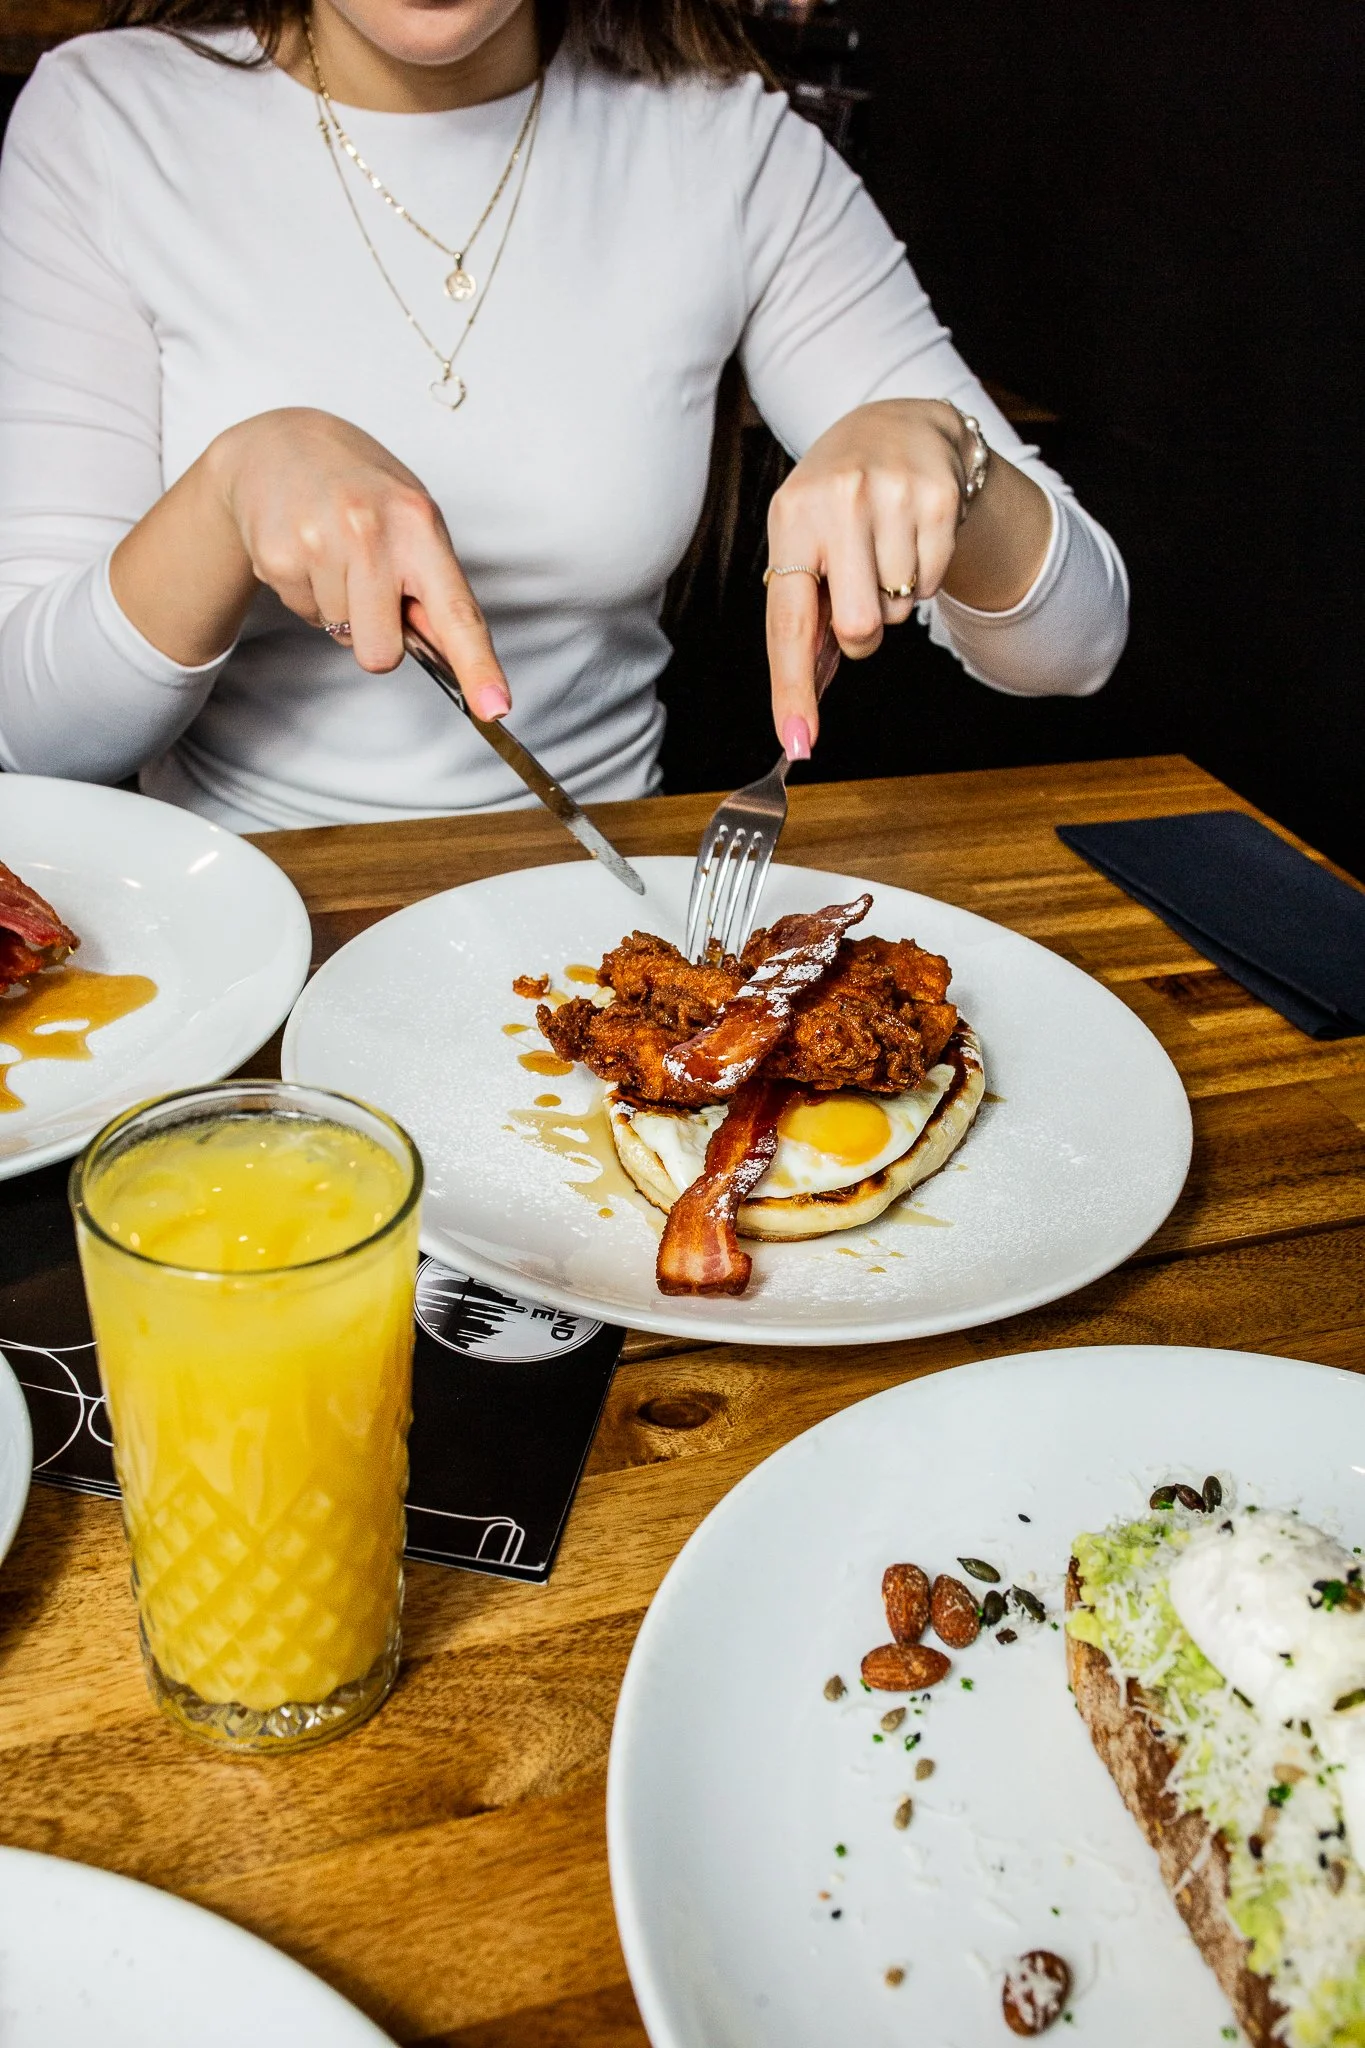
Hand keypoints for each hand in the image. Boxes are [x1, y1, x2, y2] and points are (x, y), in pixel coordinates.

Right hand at [111, 408, 510, 719]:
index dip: (479, 667)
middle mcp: (370, 531)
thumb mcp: (412, 522)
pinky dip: (307, 593)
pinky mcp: (275, 557)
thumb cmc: (363, 491)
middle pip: (382, 654)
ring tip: (333, 555)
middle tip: (369, 588)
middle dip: (377, 638)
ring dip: (339, 606)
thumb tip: (453, 658)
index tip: (495, 708)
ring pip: (341, 635)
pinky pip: (304, 613)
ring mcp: (317, 542)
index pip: (457, 612)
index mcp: (418, 524)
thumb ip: (434, 588)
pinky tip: (306, 552)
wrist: (278, 446)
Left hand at [763, 398, 1049, 757]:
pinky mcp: (939, 498)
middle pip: (859, 629)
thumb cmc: (836, 500)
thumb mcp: (802, 539)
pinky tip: (910, 539)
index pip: (788, 622)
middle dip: (861, 634)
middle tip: (859, 596)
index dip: (792, 688)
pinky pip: (933, 584)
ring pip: (900, 610)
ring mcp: (892, 496)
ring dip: (893, 598)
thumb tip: (800, 705)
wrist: (896, 425)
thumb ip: (801, 615)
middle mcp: (838, 502)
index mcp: (791, 520)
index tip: (796, 742)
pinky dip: (922, 578)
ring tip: (883, 550)